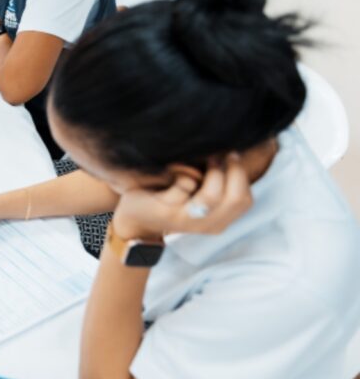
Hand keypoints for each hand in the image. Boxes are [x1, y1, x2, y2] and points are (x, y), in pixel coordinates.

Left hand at [111, 154, 252, 242]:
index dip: (242, 176)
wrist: (134, 214)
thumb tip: (235, 154)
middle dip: (232, 171)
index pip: (245, 201)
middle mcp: (205, 225)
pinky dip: (182, 170)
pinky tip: (173, 167)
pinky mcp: (165, 210)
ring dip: (212, 171)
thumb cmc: (170, 197)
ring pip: (211, 195)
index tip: (232, 157)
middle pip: (235, 199)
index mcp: (217, 222)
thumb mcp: (197, 195)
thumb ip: (217, 184)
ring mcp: (184, 219)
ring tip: (205, 158)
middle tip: (221, 155)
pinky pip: (184, 185)